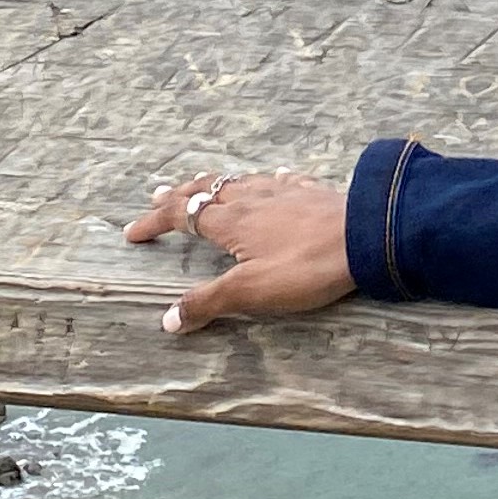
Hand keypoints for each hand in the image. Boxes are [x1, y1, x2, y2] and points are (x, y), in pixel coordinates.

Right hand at [126, 170, 354, 335]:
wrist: (366, 237)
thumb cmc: (305, 267)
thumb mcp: (251, 292)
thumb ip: (208, 302)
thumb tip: (167, 319)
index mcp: (230, 220)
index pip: (181, 215)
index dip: (154, 222)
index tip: (132, 231)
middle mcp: (251, 198)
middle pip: (205, 190)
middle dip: (179, 195)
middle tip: (158, 195)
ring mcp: (283, 191)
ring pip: (239, 180)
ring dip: (215, 184)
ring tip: (204, 185)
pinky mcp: (311, 191)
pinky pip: (280, 180)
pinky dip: (264, 181)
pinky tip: (272, 180)